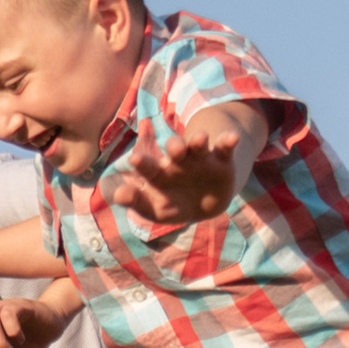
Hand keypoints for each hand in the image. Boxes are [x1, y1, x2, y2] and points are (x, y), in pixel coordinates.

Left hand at [117, 120, 248, 226]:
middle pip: (174, 148)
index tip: (135, 159)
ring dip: (198, 140)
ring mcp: (200, 159)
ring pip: (198, 144)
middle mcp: (178, 161)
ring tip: (201, 139)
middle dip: (174, 146)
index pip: (150, 166)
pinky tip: (231, 138)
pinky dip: (228, 141)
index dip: (143, 162)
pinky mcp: (221, 160)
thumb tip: (117, 196)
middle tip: (175, 149)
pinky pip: (224, 147)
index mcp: (160, 172)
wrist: (206, 204)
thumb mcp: (157, 209)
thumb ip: (138, 203)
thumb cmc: (175, 204)